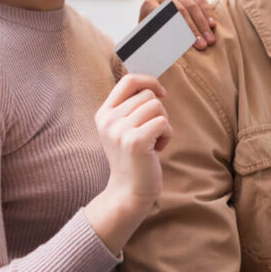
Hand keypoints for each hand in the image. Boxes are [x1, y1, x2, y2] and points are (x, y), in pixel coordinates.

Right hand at [84, 74, 171, 252]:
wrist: (128, 190)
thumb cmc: (133, 157)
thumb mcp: (123, 128)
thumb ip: (130, 106)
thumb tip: (153, 86)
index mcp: (103, 114)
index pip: (128, 81)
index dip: (149, 81)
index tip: (161, 93)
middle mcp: (108, 120)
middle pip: (148, 95)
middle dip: (158, 111)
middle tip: (151, 133)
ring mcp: (120, 131)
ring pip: (157, 106)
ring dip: (163, 124)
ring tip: (153, 141)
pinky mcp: (136, 141)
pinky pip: (163, 122)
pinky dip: (167, 135)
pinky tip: (157, 149)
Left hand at [139, 0, 216, 49]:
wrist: (162, 22)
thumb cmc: (155, 36)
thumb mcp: (151, 38)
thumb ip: (154, 43)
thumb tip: (158, 54)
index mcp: (149, 5)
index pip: (163, 17)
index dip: (176, 32)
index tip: (186, 46)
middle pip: (179, 12)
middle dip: (192, 30)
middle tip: (202, 46)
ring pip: (192, 7)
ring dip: (203, 25)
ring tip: (210, 41)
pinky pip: (201, 1)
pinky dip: (208, 13)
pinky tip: (213, 25)